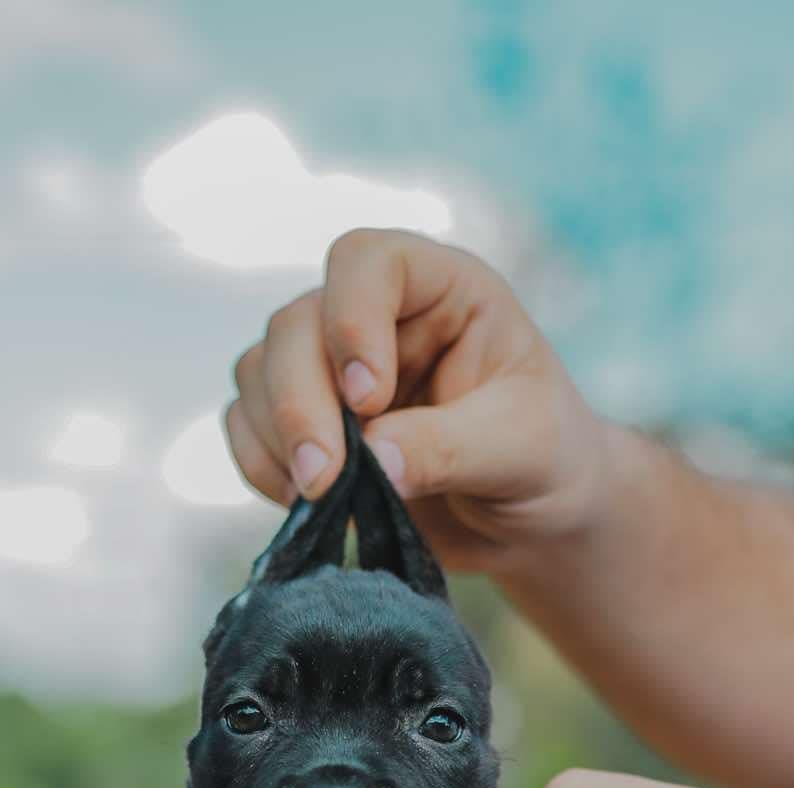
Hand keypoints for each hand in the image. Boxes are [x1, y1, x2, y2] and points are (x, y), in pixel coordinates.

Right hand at [225, 229, 612, 573]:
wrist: (532, 520)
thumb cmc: (546, 462)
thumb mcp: (521, 448)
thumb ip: (449, 446)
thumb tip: (371, 460)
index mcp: (441, 290)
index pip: (367, 261)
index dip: (351, 320)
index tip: (369, 399)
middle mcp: (377, 318)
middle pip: (297, 325)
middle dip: (300, 404)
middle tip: (325, 481)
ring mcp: (332, 370)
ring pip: (259, 373)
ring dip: (276, 437)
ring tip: (323, 498)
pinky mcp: (308, 425)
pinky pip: (247, 427)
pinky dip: (261, 466)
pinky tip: (306, 505)